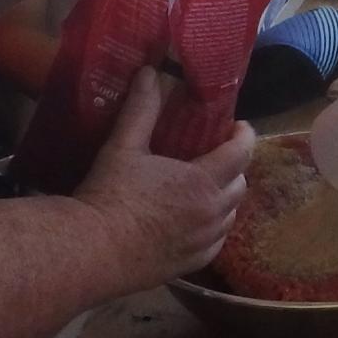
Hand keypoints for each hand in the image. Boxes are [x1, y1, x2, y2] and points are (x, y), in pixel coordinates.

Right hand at [72, 69, 256, 282]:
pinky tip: (197, 222)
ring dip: (225, 198)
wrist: (93, 249)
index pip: (241, 153)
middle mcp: (212, 213)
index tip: (238, 126)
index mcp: (202, 181)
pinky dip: (214, 228)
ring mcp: (204, 242)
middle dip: (235, 167)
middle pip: (240, 185)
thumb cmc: (110, 194)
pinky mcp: (192, 264)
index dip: (244, 136)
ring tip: (208, 187)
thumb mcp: (124, 146)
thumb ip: (141, 109)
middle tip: (218, 155)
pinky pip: (217, 243)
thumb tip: (149, 73)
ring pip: (231, 216)